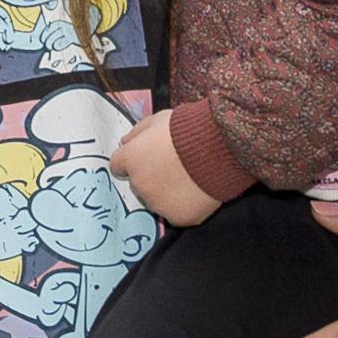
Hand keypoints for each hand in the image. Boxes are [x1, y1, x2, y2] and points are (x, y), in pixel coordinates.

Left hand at [107, 111, 217, 229]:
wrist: (219, 147)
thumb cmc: (188, 129)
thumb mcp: (158, 119)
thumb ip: (137, 132)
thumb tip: (125, 142)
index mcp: (131, 159)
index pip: (118, 166)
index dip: (133, 161)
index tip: (147, 158)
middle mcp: (139, 184)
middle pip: (138, 184)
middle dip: (151, 177)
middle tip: (174, 166)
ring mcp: (158, 204)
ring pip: (157, 200)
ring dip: (167, 192)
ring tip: (189, 178)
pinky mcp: (178, 218)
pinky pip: (177, 213)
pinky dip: (185, 205)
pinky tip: (197, 191)